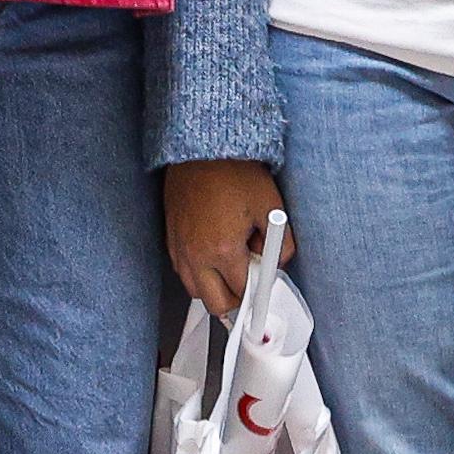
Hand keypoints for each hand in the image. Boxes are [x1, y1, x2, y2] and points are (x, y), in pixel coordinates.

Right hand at [162, 159, 284, 317]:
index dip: (260, 291)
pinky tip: (214, 256)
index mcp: (223, 249)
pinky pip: (183, 273)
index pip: (244, 292)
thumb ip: (282, 244)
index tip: (266, 291)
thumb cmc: (234, 172)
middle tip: (250, 281)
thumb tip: (278, 262)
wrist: (203, 149)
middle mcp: (197, 254)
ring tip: (232, 266)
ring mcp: (181, 249)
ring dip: (215, 288)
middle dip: (237, 300)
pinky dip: (199, 274)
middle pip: (216, 304)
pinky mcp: (172, 239)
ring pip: (196, 292)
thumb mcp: (271, 207)